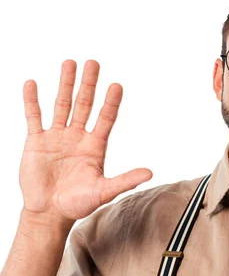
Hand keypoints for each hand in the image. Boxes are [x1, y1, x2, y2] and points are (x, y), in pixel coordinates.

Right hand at [19, 60, 152, 224]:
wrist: (49, 213)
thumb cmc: (78, 203)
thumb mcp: (104, 191)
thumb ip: (125, 180)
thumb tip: (150, 173)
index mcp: (95, 146)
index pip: (105, 118)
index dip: (111, 103)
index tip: (117, 85)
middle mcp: (77, 137)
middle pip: (84, 105)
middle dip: (89, 84)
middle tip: (94, 63)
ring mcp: (56, 137)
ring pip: (62, 105)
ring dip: (65, 84)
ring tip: (69, 63)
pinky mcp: (36, 142)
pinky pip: (34, 117)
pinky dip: (32, 101)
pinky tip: (32, 83)